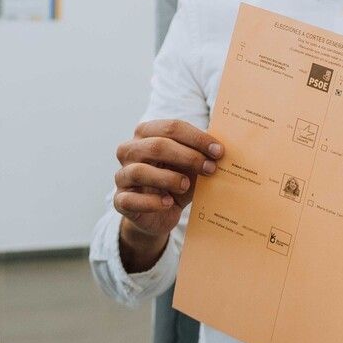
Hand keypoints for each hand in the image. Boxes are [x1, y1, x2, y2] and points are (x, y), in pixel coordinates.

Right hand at [112, 119, 222, 270]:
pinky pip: (131, 200)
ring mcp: (122, 176)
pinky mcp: (120, 200)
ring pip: (140, 171)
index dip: (197, 138)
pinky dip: (152, 202)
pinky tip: (168, 203)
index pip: (172, 127)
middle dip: (188, 156)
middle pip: (157, 146)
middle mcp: (130, 151)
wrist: (160, 214)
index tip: (219, 151)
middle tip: (210, 168)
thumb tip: (222, 147)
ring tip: (186, 185)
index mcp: (147, 134)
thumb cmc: (177, 182)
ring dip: (168, 178)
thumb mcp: (191, 166)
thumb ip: (201, 154)